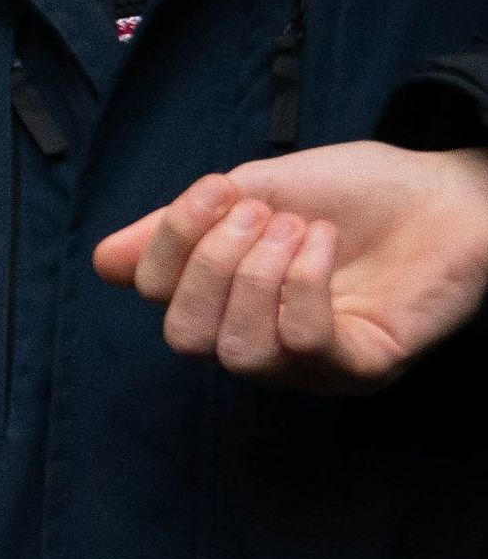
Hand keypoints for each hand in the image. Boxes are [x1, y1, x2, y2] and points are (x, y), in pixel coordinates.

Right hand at [94, 143, 487, 390]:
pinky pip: (302, 343)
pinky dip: (304, 283)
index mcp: (227, 299)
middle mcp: (261, 341)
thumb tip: (106, 262)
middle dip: (212, 262)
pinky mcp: (361, 369)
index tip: (220, 189)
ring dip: (258, 275)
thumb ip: (182, 227)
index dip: (172, 240)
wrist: (451, 191)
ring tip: (297, 230)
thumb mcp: (252, 191)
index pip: (157, 297)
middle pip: (186, 336)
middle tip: (261, 215)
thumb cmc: (357, 193)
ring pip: (238, 352)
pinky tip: (326, 244)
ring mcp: (311, 366)